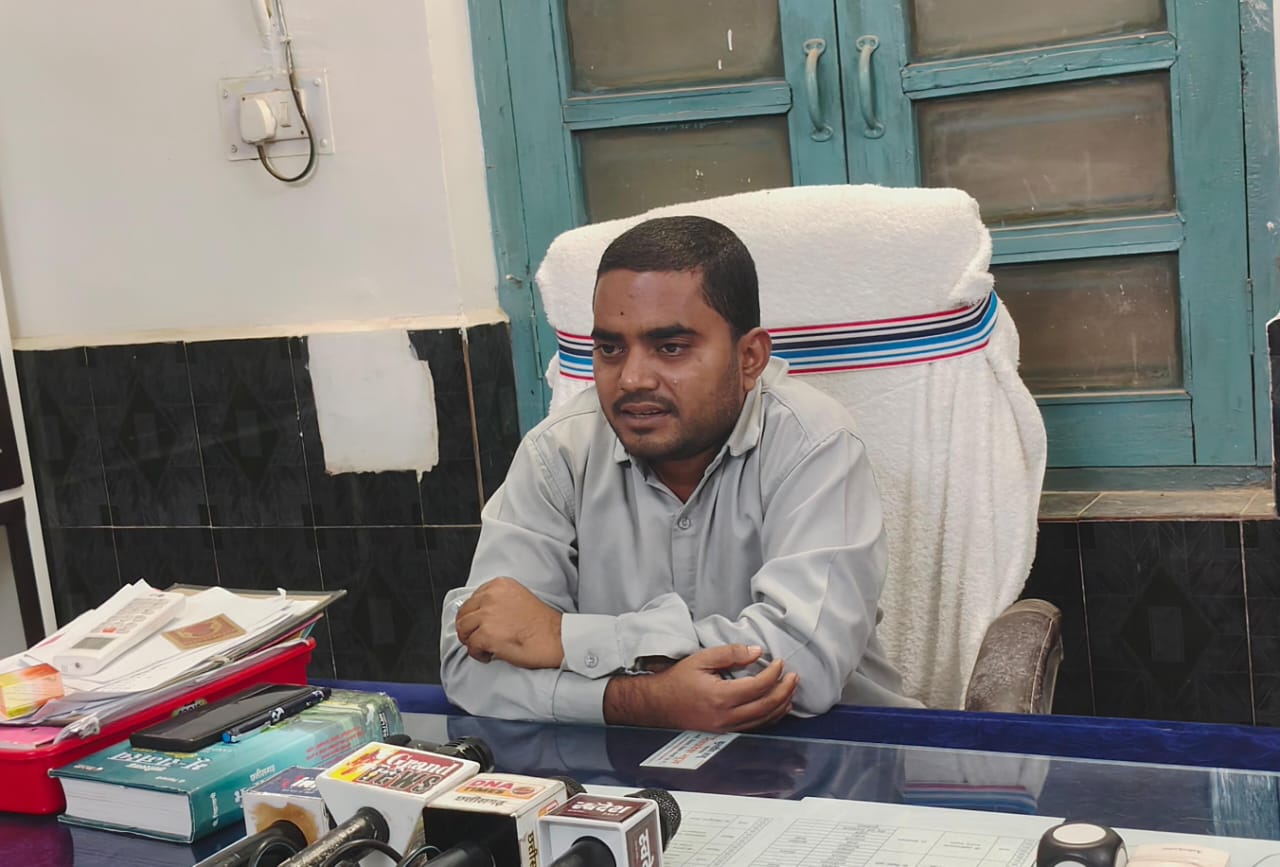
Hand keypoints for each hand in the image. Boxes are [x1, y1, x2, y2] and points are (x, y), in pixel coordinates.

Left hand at [455, 577, 564, 668]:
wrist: (557, 638)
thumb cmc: (542, 624)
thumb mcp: (518, 599)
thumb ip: (498, 602)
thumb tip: (479, 616)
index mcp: (499, 585)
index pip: (472, 599)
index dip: (474, 616)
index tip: (478, 625)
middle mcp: (491, 596)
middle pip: (463, 614)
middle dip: (468, 629)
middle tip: (476, 639)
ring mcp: (487, 615)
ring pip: (463, 630)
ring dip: (471, 641)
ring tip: (485, 648)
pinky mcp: (487, 635)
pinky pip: (471, 647)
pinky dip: (478, 654)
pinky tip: (490, 656)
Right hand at [604, 644, 797, 732]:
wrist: (658, 704)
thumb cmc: (677, 680)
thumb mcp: (701, 659)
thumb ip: (730, 654)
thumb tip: (757, 652)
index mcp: (720, 697)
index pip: (758, 686)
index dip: (773, 673)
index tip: (779, 662)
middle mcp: (725, 717)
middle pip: (766, 706)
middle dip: (784, 690)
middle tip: (794, 676)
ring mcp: (726, 728)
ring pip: (763, 720)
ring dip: (781, 705)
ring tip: (791, 690)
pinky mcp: (725, 733)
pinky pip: (755, 726)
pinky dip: (770, 717)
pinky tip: (777, 706)